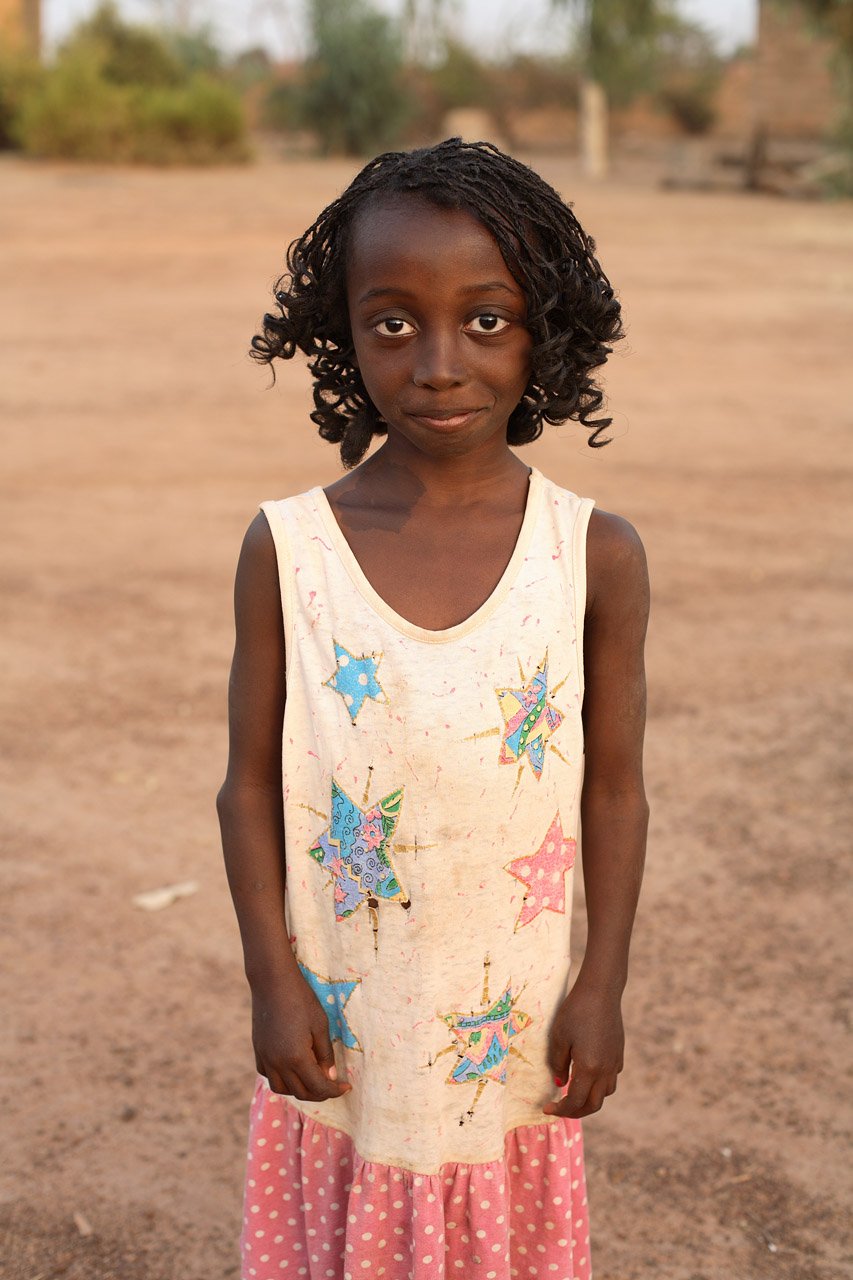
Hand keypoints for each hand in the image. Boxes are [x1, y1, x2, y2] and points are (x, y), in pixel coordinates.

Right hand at [251, 972, 352, 1102]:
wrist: (272, 982)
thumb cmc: (301, 1000)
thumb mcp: (321, 1025)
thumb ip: (325, 1054)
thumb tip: (330, 1076)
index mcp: (297, 1058)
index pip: (318, 1087)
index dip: (334, 1090)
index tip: (346, 1086)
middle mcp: (278, 1063)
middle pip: (300, 1092)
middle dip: (319, 1093)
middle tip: (332, 1084)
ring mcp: (265, 1058)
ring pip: (281, 1088)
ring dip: (298, 1089)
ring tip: (312, 1079)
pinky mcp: (258, 1050)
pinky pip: (268, 1075)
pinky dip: (281, 1079)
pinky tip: (292, 1069)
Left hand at [543, 978, 623, 1119]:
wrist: (601, 991)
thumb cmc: (575, 1011)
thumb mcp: (559, 1037)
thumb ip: (558, 1064)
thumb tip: (560, 1083)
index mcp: (589, 1068)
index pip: (575, 1101)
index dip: (560, 1110)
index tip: (546, 1108)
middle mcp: (606, 1070)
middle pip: (594, 1104)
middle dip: (576, 1111)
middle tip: (559, 1108)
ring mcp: (615, 1062)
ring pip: (605, 1093)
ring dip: (589, 1099)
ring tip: (573, 1092)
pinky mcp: (618, 1053)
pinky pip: (611, 1078)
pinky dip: (599, 1085)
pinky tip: (587, 1074)